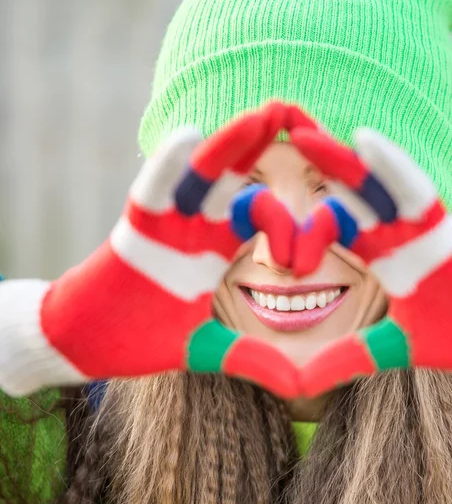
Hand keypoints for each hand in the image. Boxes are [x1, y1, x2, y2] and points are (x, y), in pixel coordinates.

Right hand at [6, 102, 302, 396]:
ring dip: (228, 146)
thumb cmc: (143, 337)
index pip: (259, 215)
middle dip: (261, 149)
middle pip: (233, 179)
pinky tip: (190, 138)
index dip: (286, 222)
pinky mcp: (132, 231)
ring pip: (199, 176)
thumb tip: (300, 387)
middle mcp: (193, 228)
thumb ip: (252, 359)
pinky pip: (151, 192)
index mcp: (214, 248)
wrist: (87, 342)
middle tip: (299, 117)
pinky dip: (168, 167)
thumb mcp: (206, 349)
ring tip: (262, 117)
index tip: (312, 244)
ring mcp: (163, 225)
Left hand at [288, 122, 451, 395]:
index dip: (295, 216)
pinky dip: (391, 165)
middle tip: (267, 141)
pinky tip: (360, 140)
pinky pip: (415, 190)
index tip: (252, 207)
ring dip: (340, 158)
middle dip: (311, 169)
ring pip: (375, 185)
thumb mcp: (390, 351)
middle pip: (346, 195)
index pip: (332, 226)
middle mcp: (396, 235)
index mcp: (382, 256)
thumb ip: (345, 360)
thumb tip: (298, 386)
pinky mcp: (447, 228)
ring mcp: (421, 228)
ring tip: (299, 132)